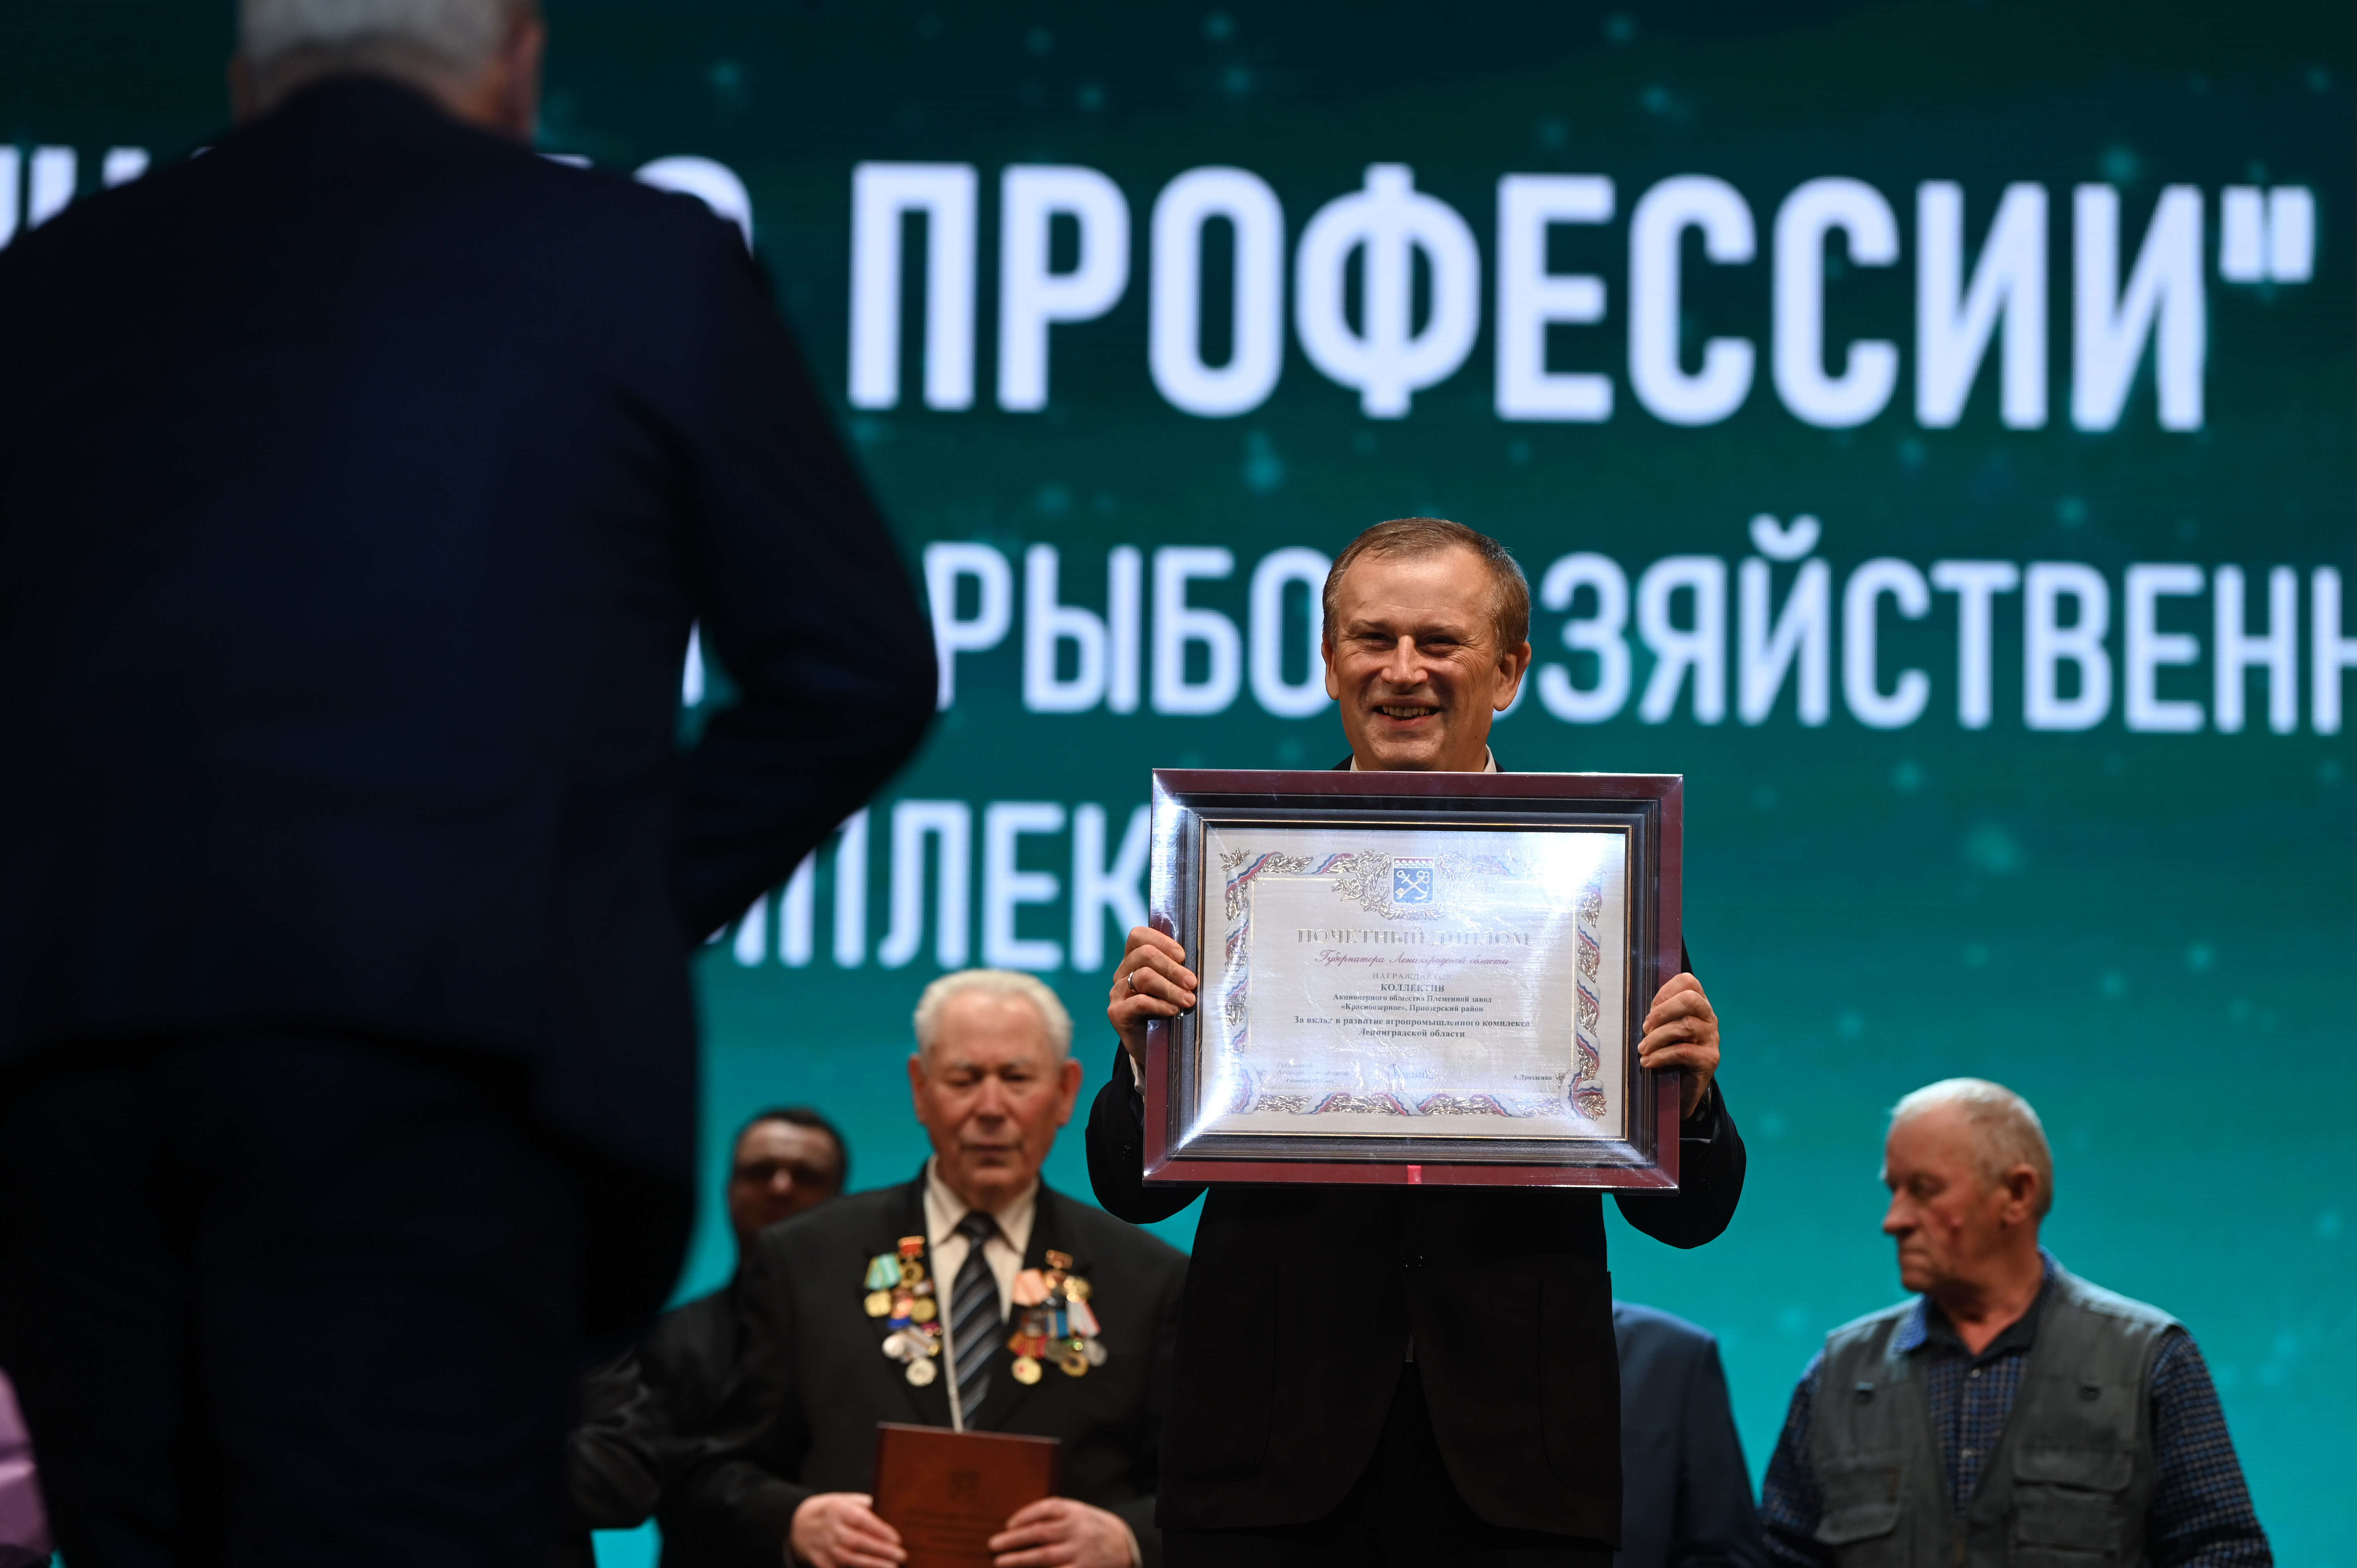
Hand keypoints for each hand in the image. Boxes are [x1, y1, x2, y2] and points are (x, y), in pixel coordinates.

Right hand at [789, 1493, 903, 1567]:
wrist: (797, 1523)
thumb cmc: (829, 1510)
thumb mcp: (843, 1499)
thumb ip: (864, 1505)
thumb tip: (888, 1509)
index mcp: (837, 1509)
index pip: (861, 1520)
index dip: (879, 1530)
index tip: (897, 1539)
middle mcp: (830, 1528)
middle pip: (856, 1542)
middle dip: (880, 1550)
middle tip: (901, 1556)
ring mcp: (823, 1547)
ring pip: (848, 1559)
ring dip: (871, 1565)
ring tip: (891, 1567)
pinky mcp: (819, 1562)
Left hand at [989, 1498, 1139, 1567]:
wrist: (1125, 1544)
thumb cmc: (1091, 1527)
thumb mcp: (1077, 1512)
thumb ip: (1053, 1514)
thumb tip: (1015, 1525)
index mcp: (1075, 1511)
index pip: (1046, 1509)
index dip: (1024, 1516)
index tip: (1008, 1524)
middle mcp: (1077, 1531)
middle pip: (1040, 1533)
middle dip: (1014, 1540)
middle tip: (993, 1545)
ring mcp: (1080, 1553)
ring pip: (1044, 1557)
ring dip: (1020, 1560)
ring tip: (1000, 1562)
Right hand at [1107, 926, 1196, 1072]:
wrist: (1153, 1050)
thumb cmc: (1167, 1014)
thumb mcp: (1173, 988)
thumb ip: (1178, 972)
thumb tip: (1200, 961)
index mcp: (1134, 961)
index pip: (1138, 936)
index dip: (1161, 941)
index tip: (1182, 956)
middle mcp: (1122, 974)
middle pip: (1144, 954)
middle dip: (1173, 968)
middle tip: (1192, 983)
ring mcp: (1117, 993)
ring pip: (1143, 976)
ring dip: (1170, 987)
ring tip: (1188, 1000)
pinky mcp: (1116, 1013)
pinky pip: (1138, 1001)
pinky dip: (1159, 1004)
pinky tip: (1172, 1010)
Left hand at [1637, 972, 1719, 1120]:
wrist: (1682, 1091)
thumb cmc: (1669, 1056)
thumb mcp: (1662, 1031)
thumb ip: (1658, 1016)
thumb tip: (1637, 1011)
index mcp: (1698, 1005)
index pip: (1688, 982)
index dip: (1665, 991)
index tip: (1650, 1008)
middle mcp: (1709, 1018)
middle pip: (1690, 999)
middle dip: (1663, 1011)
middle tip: (1645, 1028)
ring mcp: (1712, 1038)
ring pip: (1685, 1026)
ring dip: (1657, 1037)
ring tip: (1642, 1049)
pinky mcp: (1710, 1059)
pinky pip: (1684, 1051)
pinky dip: (1662, 1056)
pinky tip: (1648, 1062)